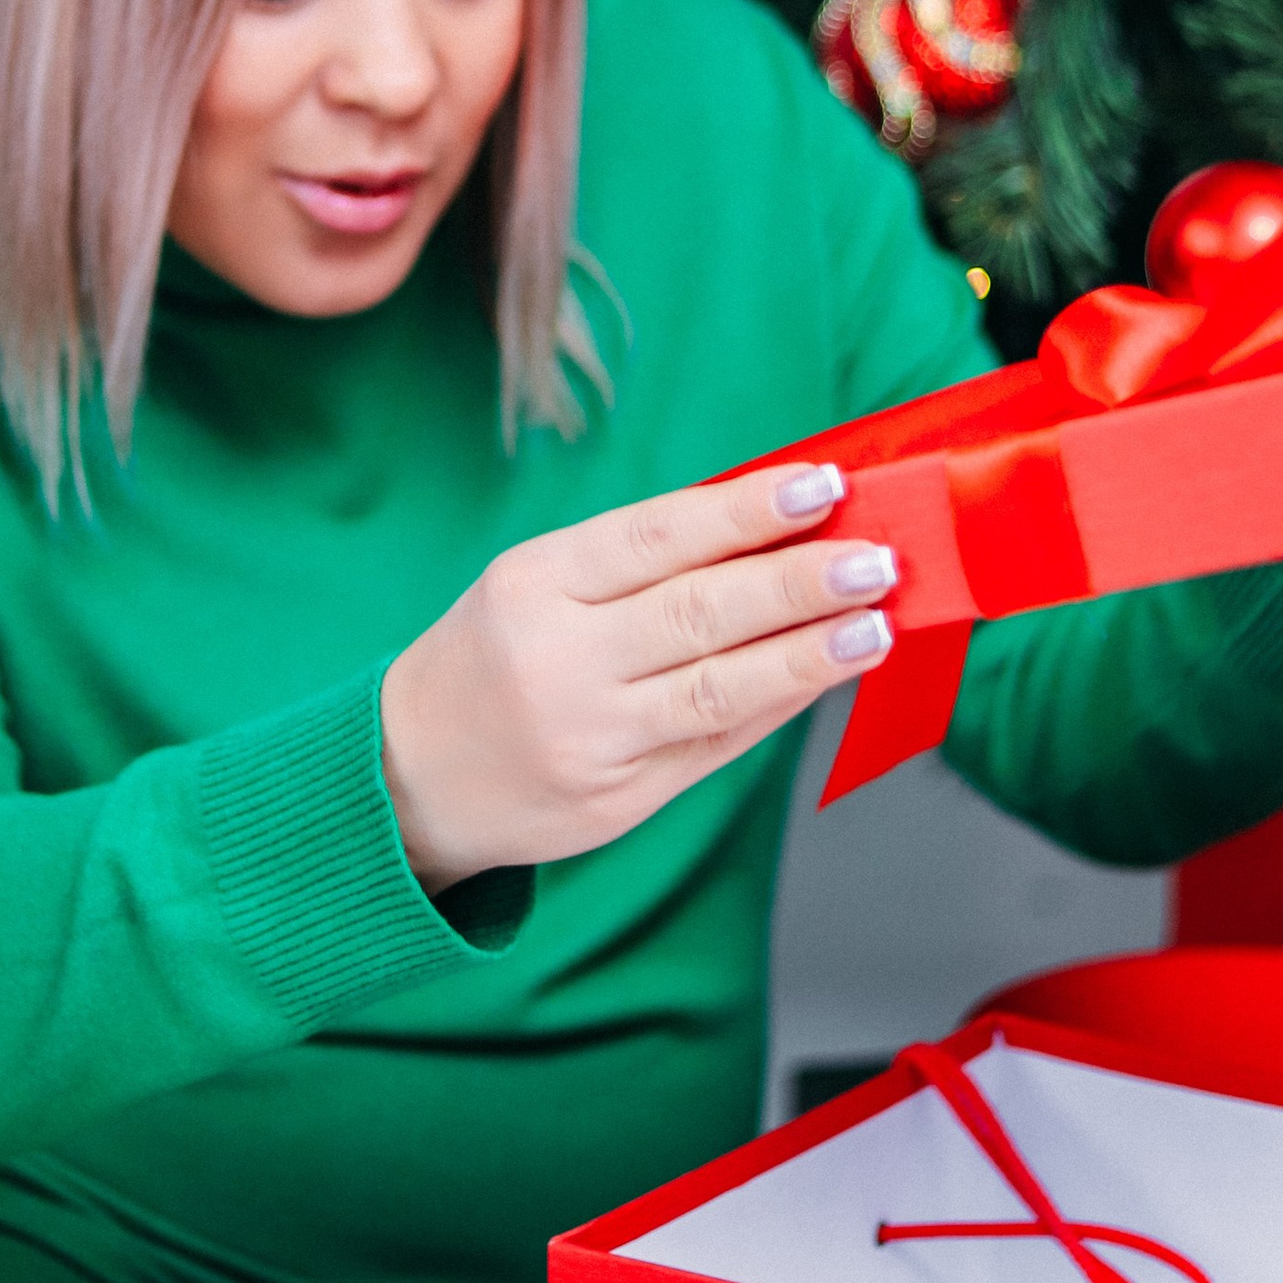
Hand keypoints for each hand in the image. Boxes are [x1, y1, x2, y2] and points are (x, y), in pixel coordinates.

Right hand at [379, 464, 893, 891]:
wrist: (406, 778)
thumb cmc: (493, 658)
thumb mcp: (536, 587)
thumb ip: (640, 564)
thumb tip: (772, 526)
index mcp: (535, 584)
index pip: (656, 535)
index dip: (745, 509)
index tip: (822, 485)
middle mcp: (560, 660)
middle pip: (698, 612)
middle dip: (798, 581)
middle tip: (877, 556)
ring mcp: (591, 736)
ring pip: (718, 687)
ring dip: (808, 652)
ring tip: (876, 622)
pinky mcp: (619, 798)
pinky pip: (717, 743)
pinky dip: (779, 704)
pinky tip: (828, 673)